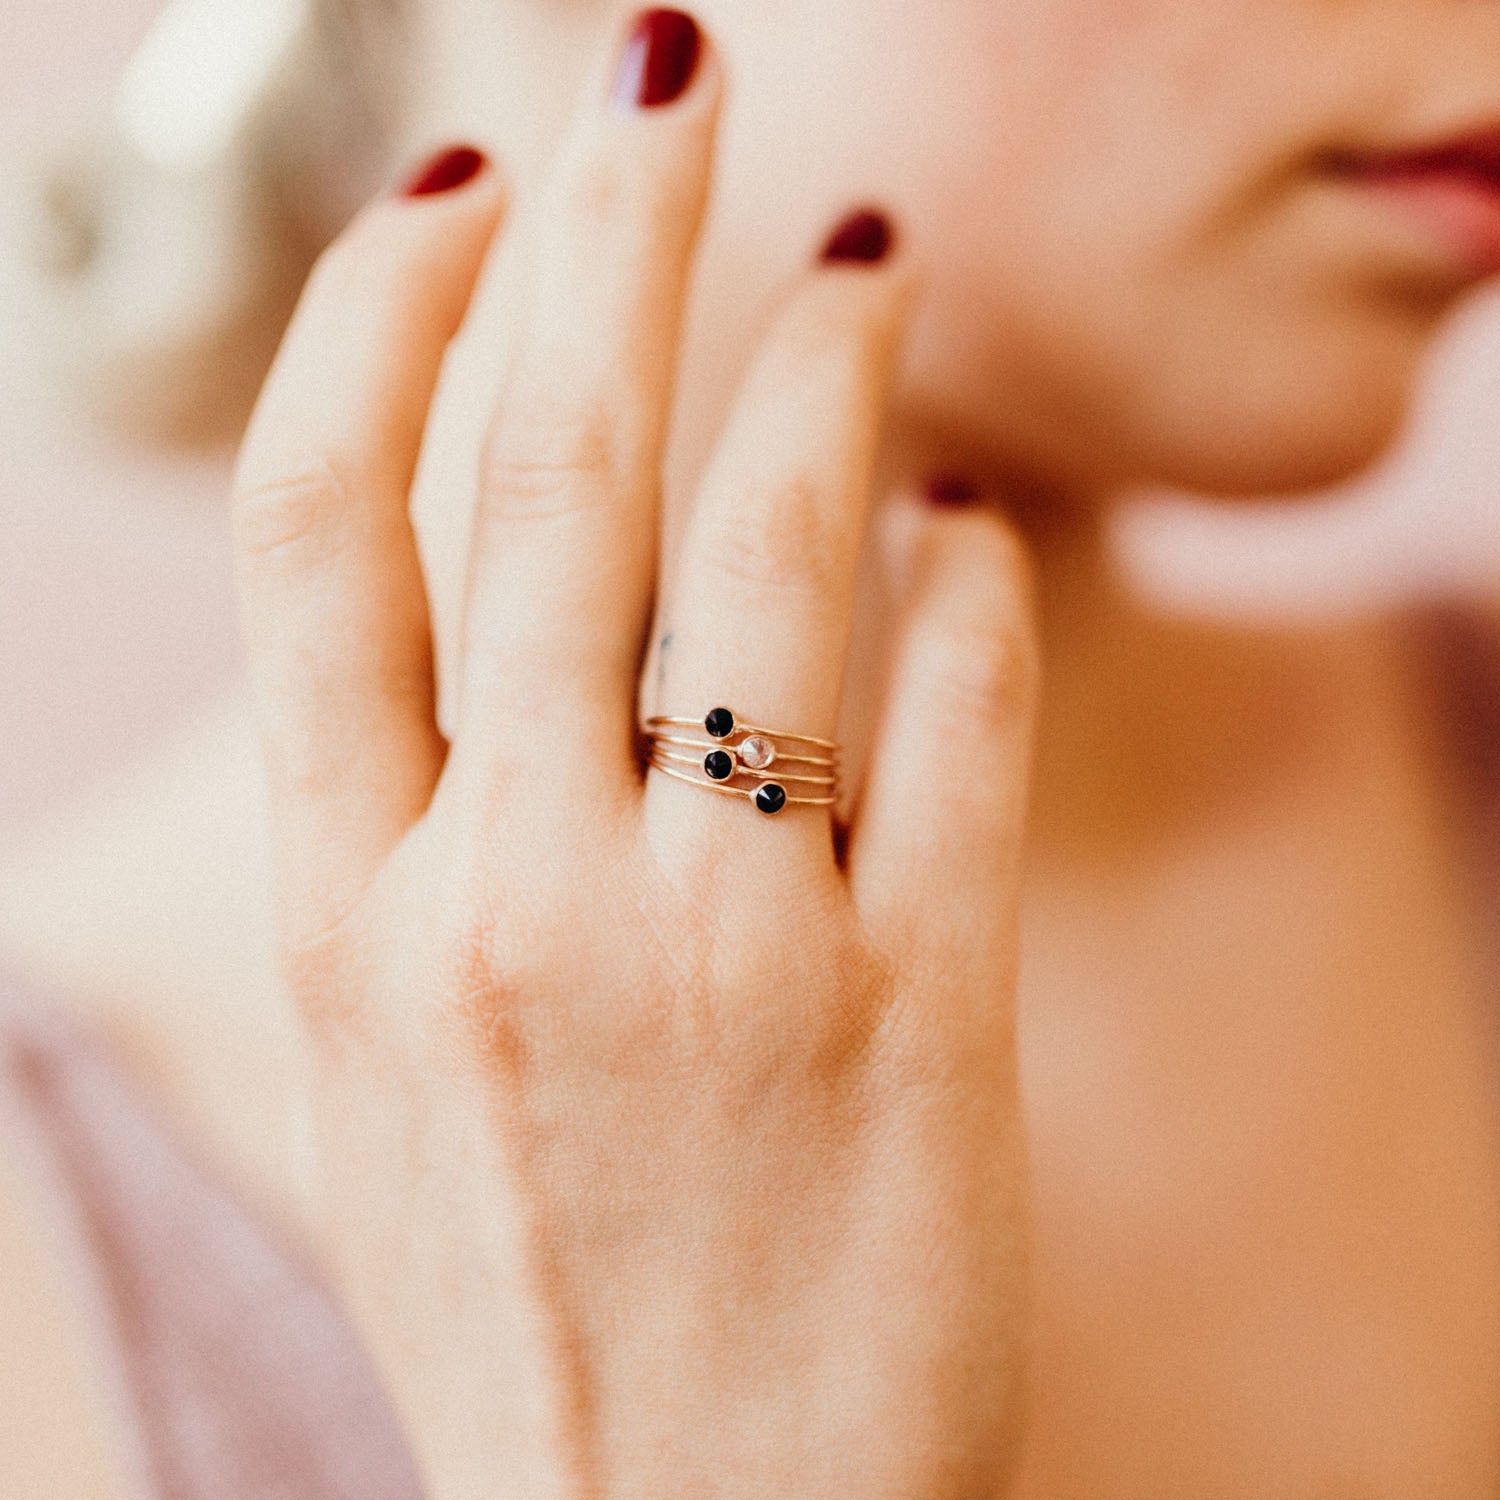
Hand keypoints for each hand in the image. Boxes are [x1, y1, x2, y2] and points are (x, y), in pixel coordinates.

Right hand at [230, 12, 1038, 1498]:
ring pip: (775, 558)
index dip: (383, 316)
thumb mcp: (398, 1055)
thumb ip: (435, 821)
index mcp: (351, 908)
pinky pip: (958, 726)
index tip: (461, 186)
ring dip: (824, 369)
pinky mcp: (916, 1018)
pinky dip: (979, 595)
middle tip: (670, 68)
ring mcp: (718, 958)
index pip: (324, 525)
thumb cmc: (537, 1292)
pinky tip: (983, 531)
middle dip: (611, 231)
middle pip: (552, 476)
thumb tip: (541, 590)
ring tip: (859, 253)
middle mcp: (510, 901)